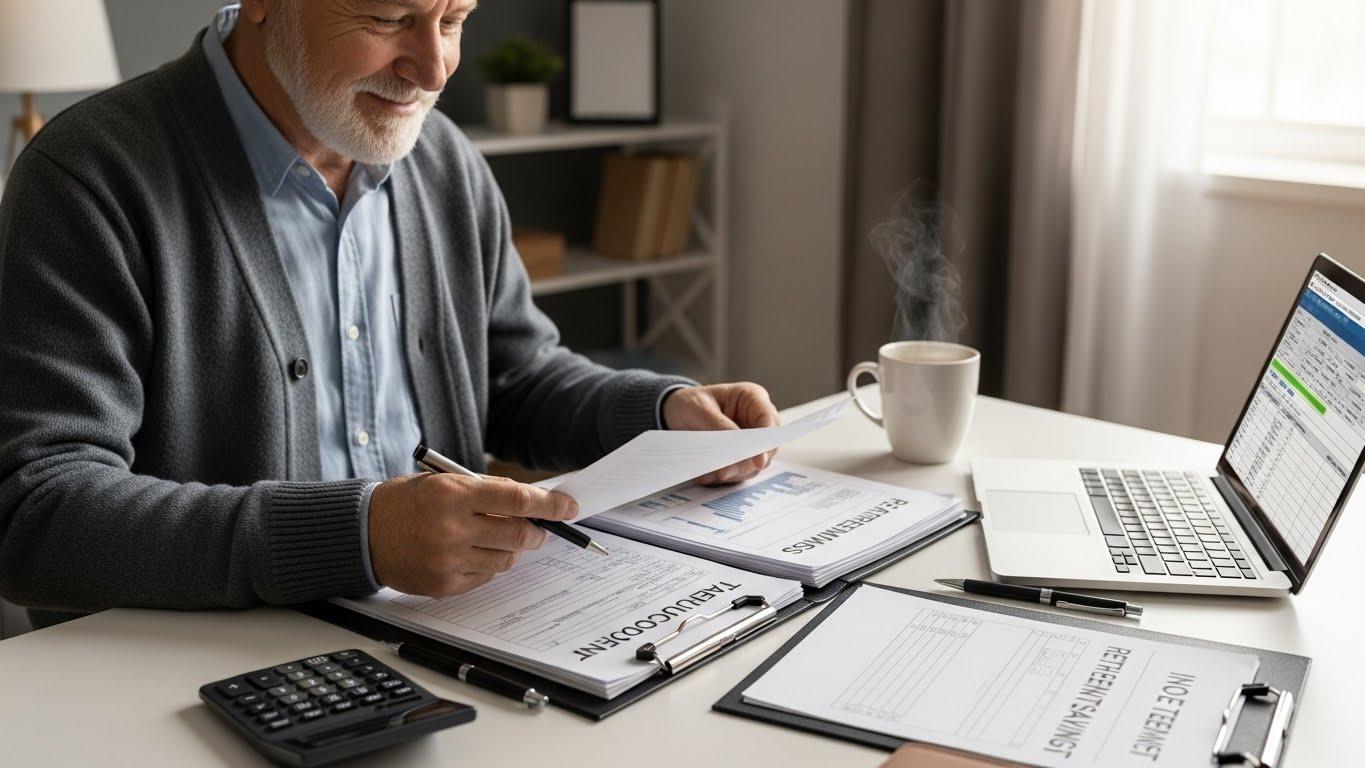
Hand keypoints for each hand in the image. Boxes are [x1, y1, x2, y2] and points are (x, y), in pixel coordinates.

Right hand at [367, 473, 576, 596]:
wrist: (363, 533)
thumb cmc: (407, 502)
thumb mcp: (443, 482)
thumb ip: (486, 491)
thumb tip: (532, 502)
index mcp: (453, 494)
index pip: (516, 500)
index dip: (549, 505)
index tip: (568, 508)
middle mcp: (452, 528)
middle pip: (518, 535)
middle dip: (536, 532)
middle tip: (539, 530)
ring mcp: (448, 559)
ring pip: (506, 560)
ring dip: (511, 550)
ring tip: (493, 539)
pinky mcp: (443, 584)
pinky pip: (485, 578)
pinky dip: (487, 566)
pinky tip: (469, 554)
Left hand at [662, 382, 779, 484]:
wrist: (676, 412)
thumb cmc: (691, 402)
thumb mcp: (700, 409)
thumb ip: (720, 426)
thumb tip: (737, 447)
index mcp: (753, 399)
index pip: (769, 420)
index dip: (766, 441)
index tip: (758, 460)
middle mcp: (756, 420)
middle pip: (767, 448)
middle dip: (747, 462)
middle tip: (724, 472)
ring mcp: (751, 441)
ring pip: (754, 464)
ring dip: (734, 472)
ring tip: (709, 475)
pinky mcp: (741, 456)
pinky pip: (739, 472)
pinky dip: (724, 476)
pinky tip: (706, 476)